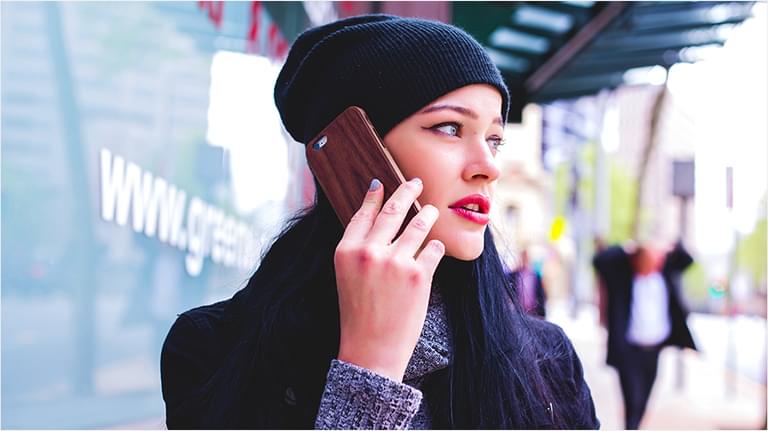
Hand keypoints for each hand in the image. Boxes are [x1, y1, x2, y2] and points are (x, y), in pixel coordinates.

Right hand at [334, 178, 444, 381]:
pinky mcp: (418, 274)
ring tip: (432, 211)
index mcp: (346, 251)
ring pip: (418, 224)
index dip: (374, 195)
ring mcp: (395, 262)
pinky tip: (434, 248)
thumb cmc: (358, 314)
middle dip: (407, 191)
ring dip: (427, 215)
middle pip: (393, 210)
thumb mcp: (346, 276)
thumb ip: (359, 248)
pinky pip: (433, 248)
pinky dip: (435, 247)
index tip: (382, 183)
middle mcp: (369, 252)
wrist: (371, 349)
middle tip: (415, 182)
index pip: (363, 213)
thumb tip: (377, 215)